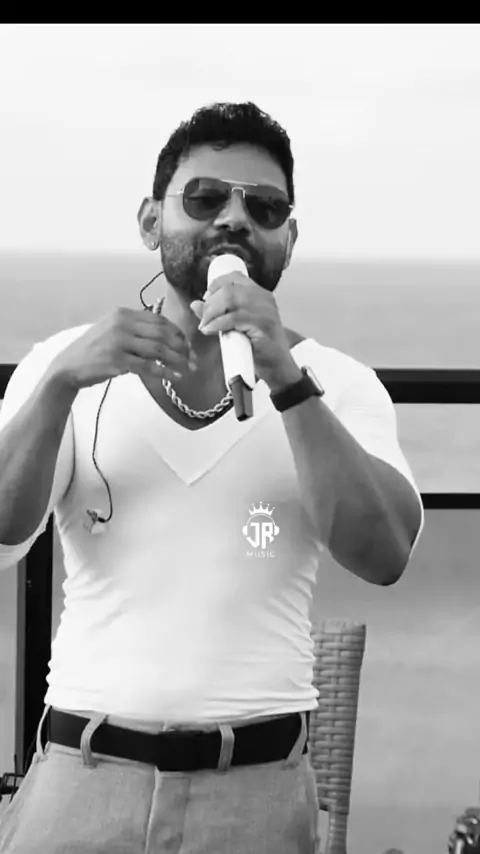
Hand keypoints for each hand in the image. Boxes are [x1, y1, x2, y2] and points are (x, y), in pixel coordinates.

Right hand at [49, 307, 194, 390]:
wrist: (68, 367)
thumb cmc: (94, 351)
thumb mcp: (113, 331)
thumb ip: (136, 330)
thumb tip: (167, 338)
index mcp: (123, 313)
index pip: (159, 320)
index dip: (177, 333)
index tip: (188, 345)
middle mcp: (122, 323)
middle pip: (162, 334)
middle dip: (182, 347)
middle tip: (193, 359)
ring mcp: (119, 341)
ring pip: (158, 350)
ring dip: (177, 360)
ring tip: (188, 369)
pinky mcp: (117, 360)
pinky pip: (148, 366)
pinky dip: (165, 372)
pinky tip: (174, 377)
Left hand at [190, 271, 301, 389]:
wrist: (278, 368)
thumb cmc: (259, 348)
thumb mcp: (237, 326)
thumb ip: (219, 314)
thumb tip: (195, 304)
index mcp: (260, 295)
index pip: (236, 277)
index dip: (216, 284)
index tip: (206, 298)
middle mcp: (265, 299)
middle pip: (230, 289)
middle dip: (211, 302)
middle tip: (203, 317)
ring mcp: (265, 312)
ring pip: (231, 300)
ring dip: (212, 312)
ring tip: (205, 325)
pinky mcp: (263, 326)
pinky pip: (234, 318)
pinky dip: (218, 323)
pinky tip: (210, 330)